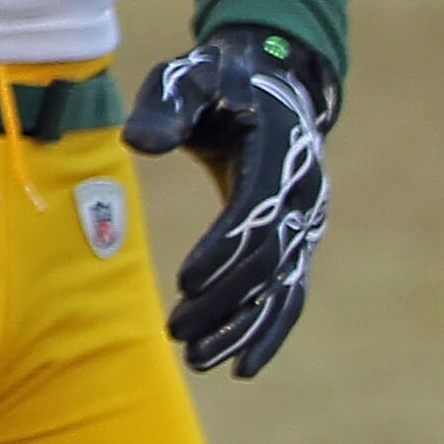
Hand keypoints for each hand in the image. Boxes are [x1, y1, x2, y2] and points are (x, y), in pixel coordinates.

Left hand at [121, 22, 336, 377]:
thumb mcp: (186, 78)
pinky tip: (241, 366)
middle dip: (224, 300)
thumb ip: (165, 107)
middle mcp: (302, 194)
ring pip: (280, 287)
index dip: (224, 249)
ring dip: (243, 326)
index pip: (256, 212)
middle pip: (266, 260)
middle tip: (176, 333)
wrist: (268, 83)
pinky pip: (288, 293)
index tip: (186, 283)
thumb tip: (139, 143)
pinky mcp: (294, 239)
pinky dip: (268, 329)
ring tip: (199, 360)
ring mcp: (304, 221)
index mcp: (279, 153)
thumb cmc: (214, 80)